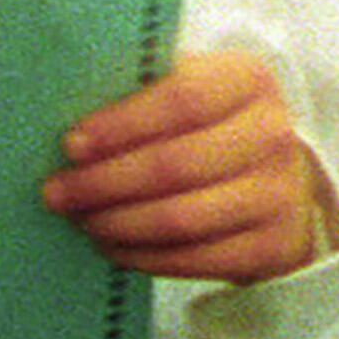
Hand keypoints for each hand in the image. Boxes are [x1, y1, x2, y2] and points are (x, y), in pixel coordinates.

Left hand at [49, 42, 323, 281]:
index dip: (122, 125)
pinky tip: (111, 244)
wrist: (281, 181)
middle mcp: (273, 134)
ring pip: (181, 218)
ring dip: (117, 223)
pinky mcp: (272, 246)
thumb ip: (146, 88)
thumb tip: (68, 107)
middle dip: (104, 183)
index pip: (182, 99)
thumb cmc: (214, 126)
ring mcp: (278, 195)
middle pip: (175, 165)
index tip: (71, 145)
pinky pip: (194, 259)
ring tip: (80, 219)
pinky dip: (142, 256)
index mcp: (249, 79)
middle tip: (57, 192)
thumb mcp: (196, 86)